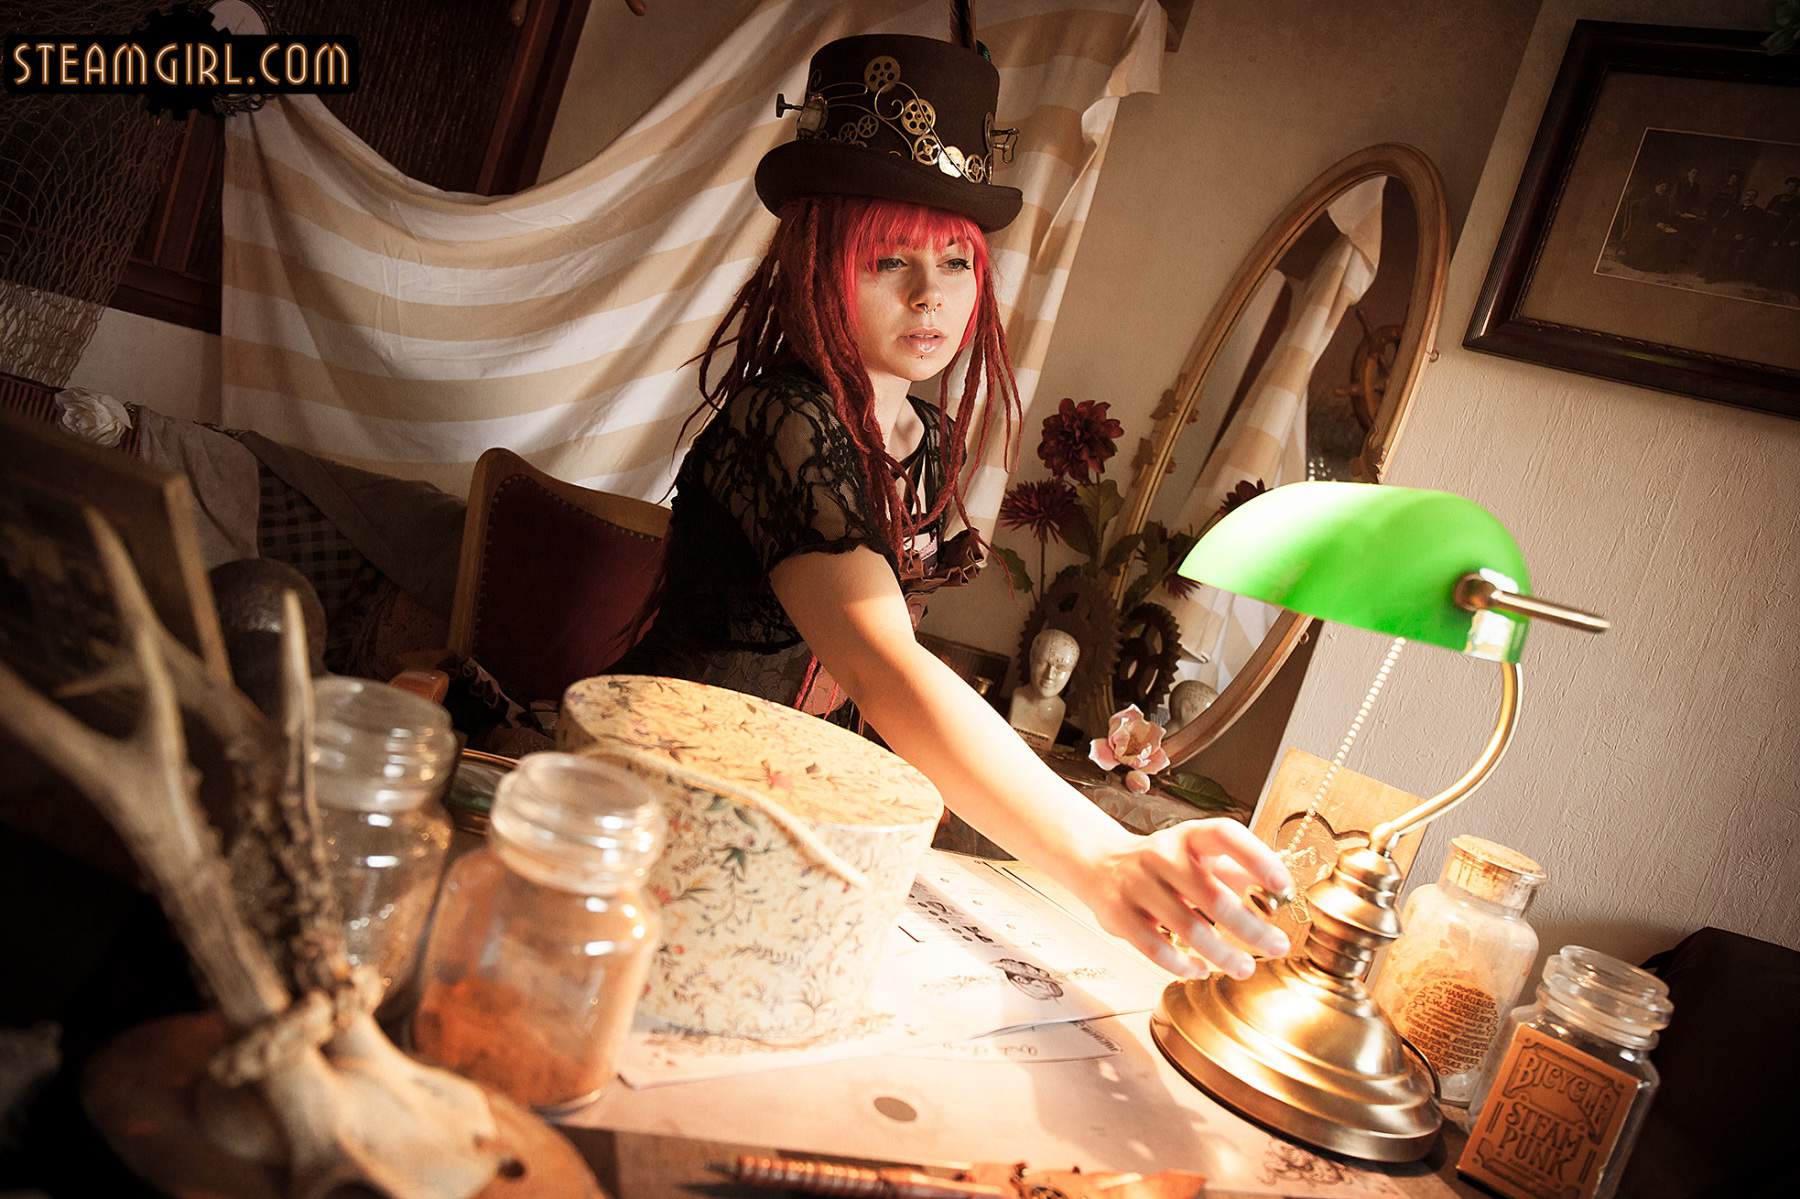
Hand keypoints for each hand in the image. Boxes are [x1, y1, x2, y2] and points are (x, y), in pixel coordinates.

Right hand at [1079, 819, 1293, 979]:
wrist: (1101, 864)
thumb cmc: (1162, 863)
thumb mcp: (1196, 855)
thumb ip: (1234, 871)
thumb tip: (1277, 893)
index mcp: (1187, 837)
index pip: (1225, 836)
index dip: (1257, 859)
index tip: (1284, 887)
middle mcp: (1160, 855)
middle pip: (1212, 895)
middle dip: (1250, 927)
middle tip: (1277, 946)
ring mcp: (1136, 884)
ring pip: (1187, 928)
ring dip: (1222, 954)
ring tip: (1244, 968)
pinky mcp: (1118, 914)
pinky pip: (1155, 948)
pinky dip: (1181, 964)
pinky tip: (1200, 970)